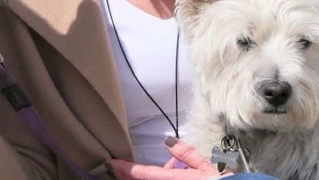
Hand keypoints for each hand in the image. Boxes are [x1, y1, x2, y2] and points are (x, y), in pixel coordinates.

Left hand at [107, 137, 230, 178]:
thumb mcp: (207, 166)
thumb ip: (187, 154)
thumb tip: (169, 142)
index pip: (144, 174)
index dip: (125, 169)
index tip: (112, 163)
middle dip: (129, 175)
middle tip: (119, 167)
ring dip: (150, 176)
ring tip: (167, 167)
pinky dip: (165, 176)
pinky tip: (174, 170)